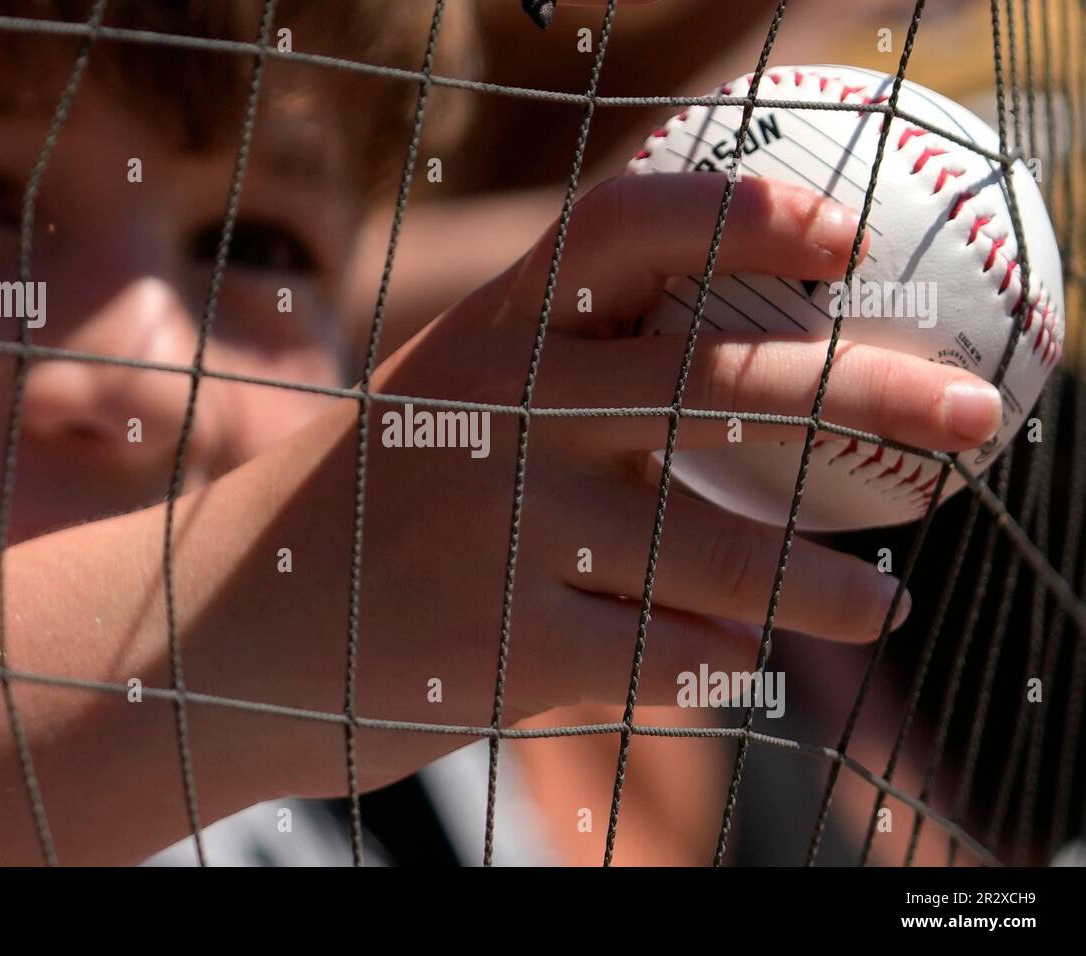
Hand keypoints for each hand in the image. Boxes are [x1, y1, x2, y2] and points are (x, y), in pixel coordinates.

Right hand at [220, 172, 1000, 799]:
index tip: (843, 241)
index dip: (746, 214)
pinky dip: (723, 661)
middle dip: (872, 393)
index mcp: (486, 333)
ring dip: (825, 583)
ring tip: (881, 599)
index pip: (625, 228)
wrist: (228, 620)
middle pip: (723, 381)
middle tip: (975, 421)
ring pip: (722, 553)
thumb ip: (570, 374)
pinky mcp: (504, 651)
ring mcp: (501, 536)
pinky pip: (667, 656)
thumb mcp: (442, 399)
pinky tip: (747, 662)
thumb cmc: (364, 500)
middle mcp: (501, 415)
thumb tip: (749, 372)